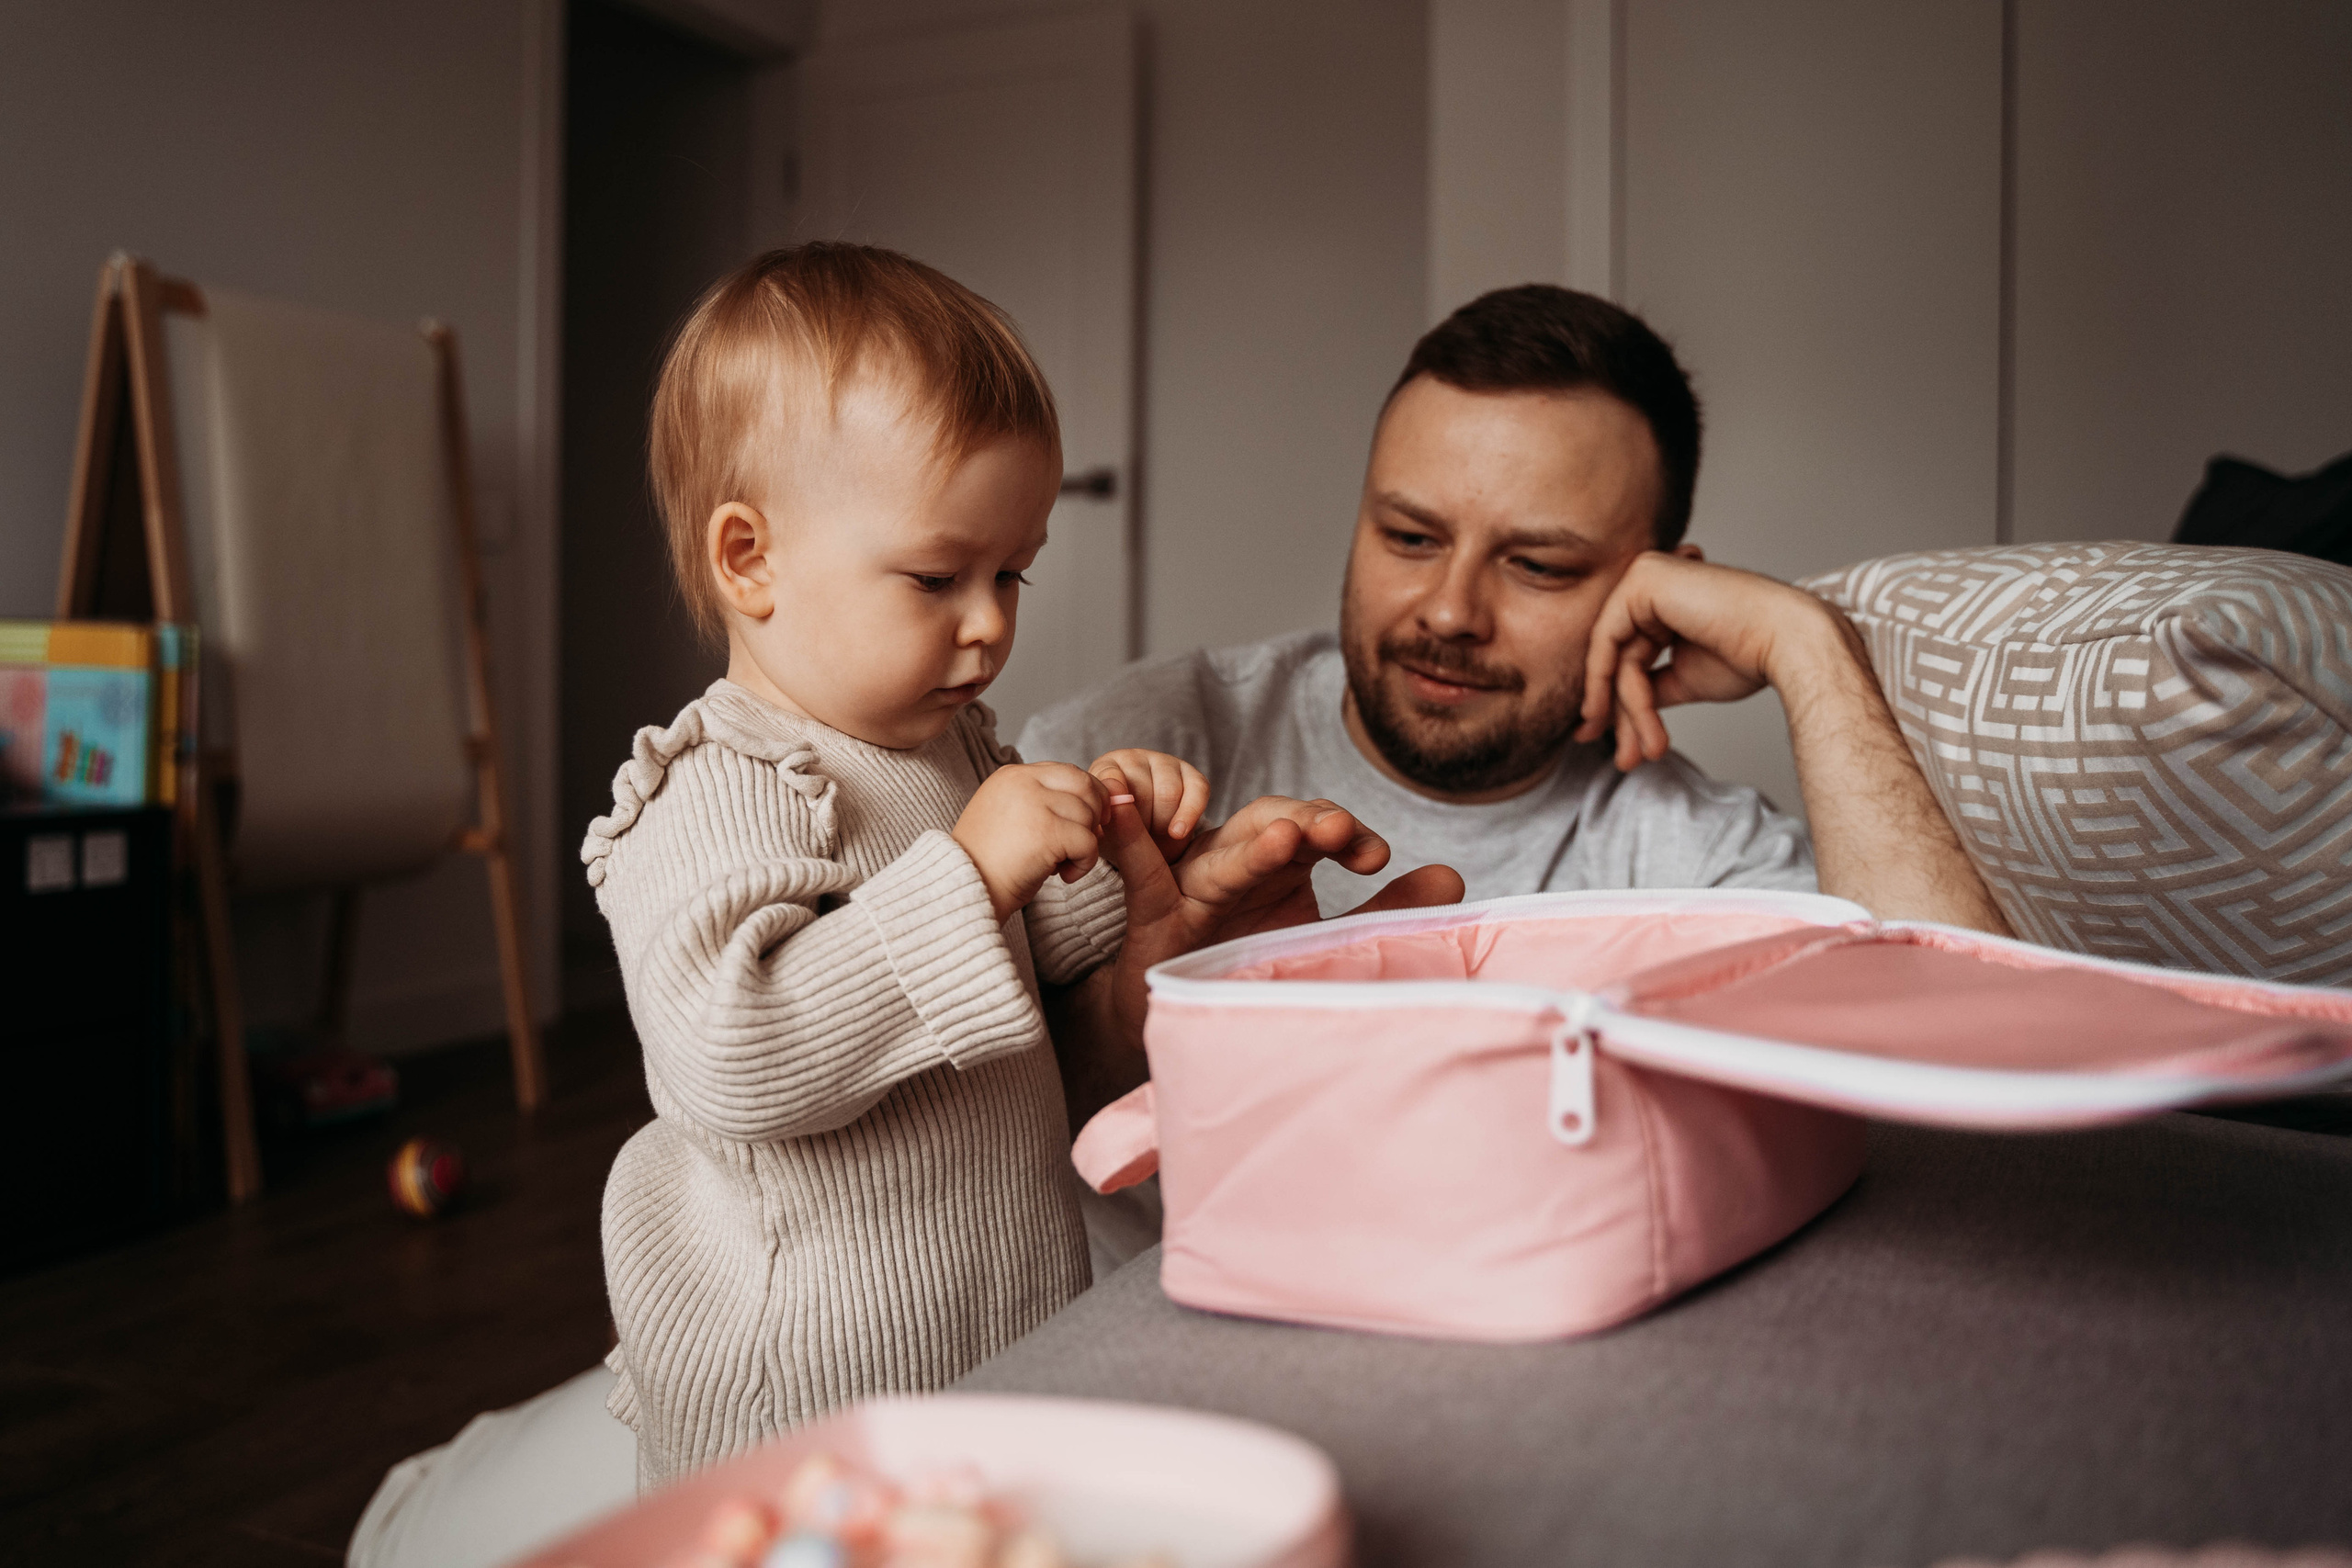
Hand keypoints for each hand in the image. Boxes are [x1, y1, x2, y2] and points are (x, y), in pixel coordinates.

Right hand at [951, 762, 1111, 921]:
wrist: (963, 891)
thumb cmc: (989, 865)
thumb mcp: (1012, 818)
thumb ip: (1047, 802)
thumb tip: (1105, 801)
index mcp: (1012, 775)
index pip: (1068, 772)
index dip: (1085, 799)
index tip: (1082, 826)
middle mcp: (1023, 781)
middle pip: (1086, 784)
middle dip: (1094, 815)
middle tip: (1079, 844)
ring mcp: (1034, 804)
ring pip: (1089, 815)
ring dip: (1086, 845)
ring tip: (1061, 864)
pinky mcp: (1046, 831)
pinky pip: (1089, 842)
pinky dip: (1085, 863)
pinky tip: (1063, 876)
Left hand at [1088, 748, 1208, 861]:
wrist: (1141, 844)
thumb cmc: (1116, 835)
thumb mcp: (1101, 833)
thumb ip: (1100, 821)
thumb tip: (1108, 812)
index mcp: (1105, 768)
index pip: (1111, 780)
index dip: (1116, 810)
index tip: (1116, 828)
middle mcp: (1134, 758)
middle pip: (1142, 791)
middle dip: (1141, 824)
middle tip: (1136, 840)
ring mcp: (1165, 763)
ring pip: (1169, 793)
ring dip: (1162, 823)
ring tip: (1152, 837)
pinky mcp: (1193, 776)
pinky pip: (1198, 790)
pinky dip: (1188, 814)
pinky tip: (1177, 832)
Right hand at [1094, 793, 1466, 1047]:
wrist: (1180, 1017)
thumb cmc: (1250, 965)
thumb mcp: (1324, 942)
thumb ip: (1384, 914)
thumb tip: (1453, 877)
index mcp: (1280, 863)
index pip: (1317, 827)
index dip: (1345, 832)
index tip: (1376, 860)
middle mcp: (1237, 861)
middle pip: (1270, 822)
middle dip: (1308, 822)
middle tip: (1342, 832)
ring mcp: (1193, 886)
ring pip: (1221, 854)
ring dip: (1251, 844)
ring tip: (1283, 836)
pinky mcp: (1153, 917)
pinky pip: (1141, 873)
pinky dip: (1131, 836)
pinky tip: (1120, 801)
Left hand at [1573, 551, 1847, 770]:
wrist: (1789, 643)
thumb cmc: (1750, 656)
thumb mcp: (1683, 678)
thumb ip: (1647, 687)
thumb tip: (1614, 712)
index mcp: (1661, 599)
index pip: (1627, 656)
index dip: (1619, 705)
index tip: (1620, 749)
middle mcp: (1649, 581)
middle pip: (1619, 660)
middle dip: (1621, 716)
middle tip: (1625, 761)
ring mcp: (1644, 576)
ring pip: (1617, 659)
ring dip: (1632, 713)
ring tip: (1648, 751)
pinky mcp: (1643, 580)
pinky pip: (1609, 642)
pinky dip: (1612, 686)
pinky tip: (1631, 723)